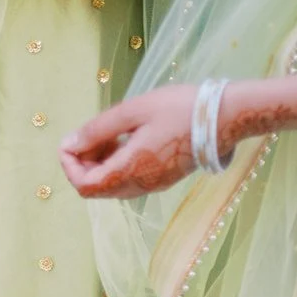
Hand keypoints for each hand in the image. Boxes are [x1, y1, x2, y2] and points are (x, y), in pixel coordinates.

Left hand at [59, 84, 198, 199]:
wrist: (228, 116)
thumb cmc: (179, 108)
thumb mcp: (132, 111)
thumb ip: (98, 130)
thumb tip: (71, 144)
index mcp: (130, 170)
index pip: (84, 185)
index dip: (69, 166)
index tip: (70, 141)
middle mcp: (141, 185)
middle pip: (96, 188)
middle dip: (83, 163)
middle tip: (90, 134)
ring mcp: (154, 184)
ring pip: (113, 185)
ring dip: (101, 163)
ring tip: (109, 133)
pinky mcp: (165, 178)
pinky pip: (129, 180)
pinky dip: (118, 163)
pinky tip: (126, 139)